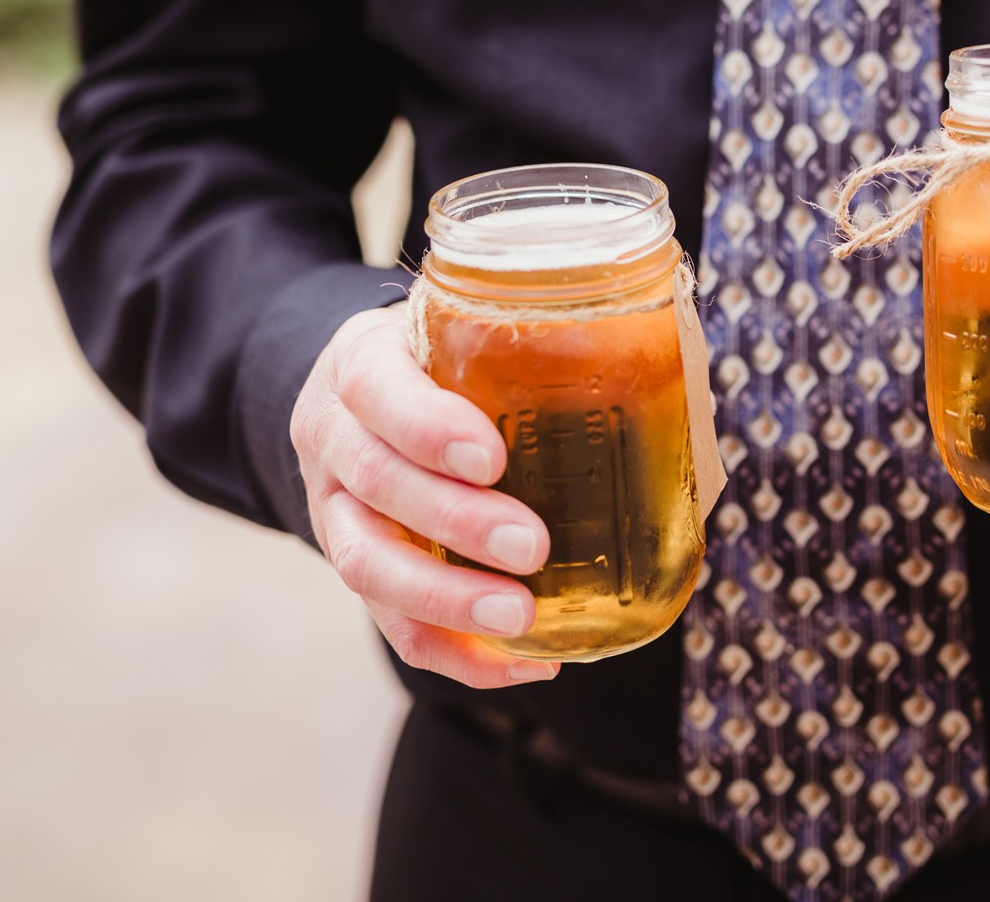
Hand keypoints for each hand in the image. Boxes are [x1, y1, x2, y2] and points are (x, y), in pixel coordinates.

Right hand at [291, 305, 558, 686]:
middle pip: (377, 484)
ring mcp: (334, 512)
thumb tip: (656, 366)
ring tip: (521, 617)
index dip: (428, 428)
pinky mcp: (358, 570)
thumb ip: (527, 346)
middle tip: (531, 545)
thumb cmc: (437, 363)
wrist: (364, 401)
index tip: (493, 458)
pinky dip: (459, 654)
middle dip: (456, 521)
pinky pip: (394, 627)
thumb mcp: (459, 329)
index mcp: (360, 367)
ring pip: (367, 565)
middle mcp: (333, 439)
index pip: (376, 389)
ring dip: (448, 599)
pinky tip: (526, 662)